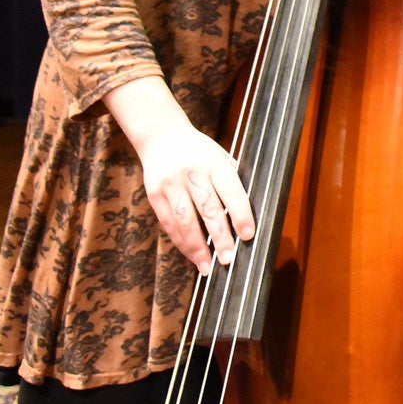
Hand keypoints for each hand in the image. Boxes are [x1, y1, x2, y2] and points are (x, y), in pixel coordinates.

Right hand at [135, 120, 256, 271]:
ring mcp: (171, 184)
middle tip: (229, 258)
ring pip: (185, 220)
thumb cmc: (199, 152)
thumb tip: (245, 217)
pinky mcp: (154, 194)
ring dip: (197, 247)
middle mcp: (192, 173)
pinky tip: (192, 256)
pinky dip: (181, 243)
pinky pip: (168, 223)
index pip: (231, 190)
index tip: (247, 235)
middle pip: (208, 209)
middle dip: (220, 237)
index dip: (241, 213)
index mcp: (214, 162)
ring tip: (208, 266)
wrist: (162, 136)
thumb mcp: (219, 157)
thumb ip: (230, 182)